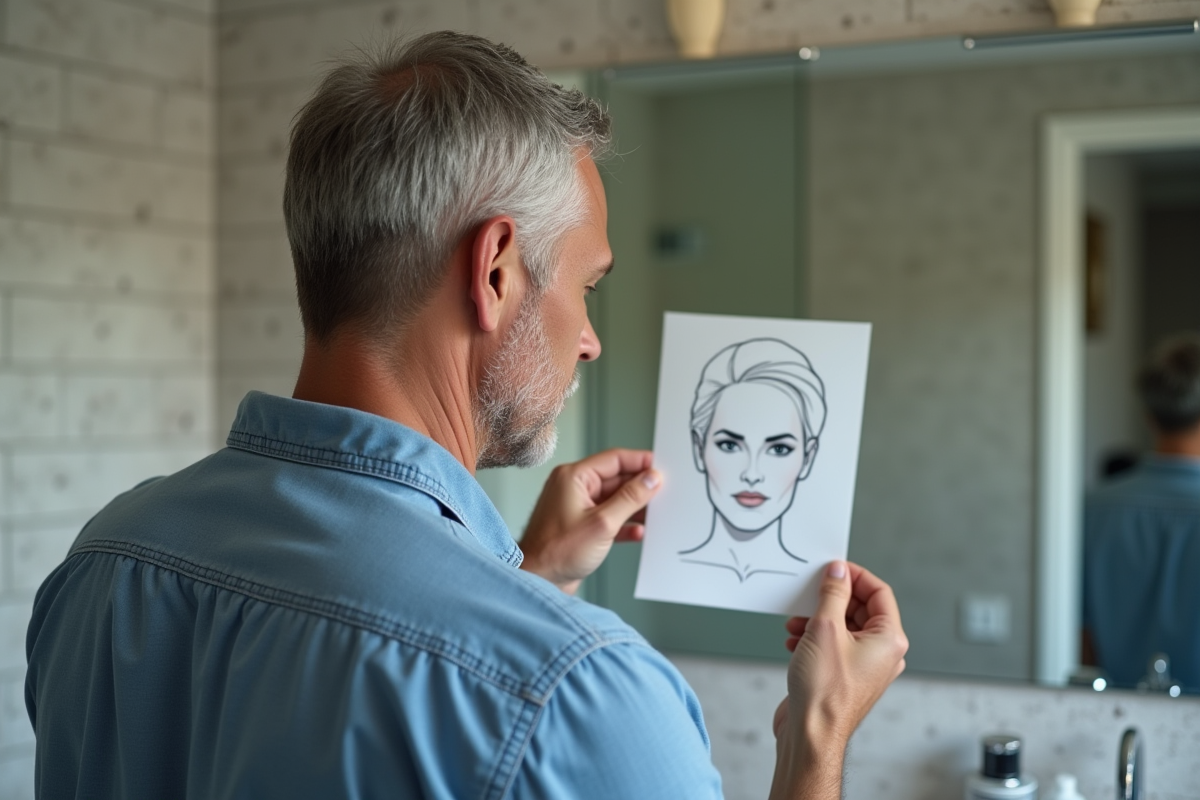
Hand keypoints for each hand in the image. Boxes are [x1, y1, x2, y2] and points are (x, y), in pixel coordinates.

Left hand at [518, 449, 661, 594]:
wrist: (538, 582)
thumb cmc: (556, 552)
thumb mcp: (602, 523)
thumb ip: (630, 499)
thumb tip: (651, 480)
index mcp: (573, 477)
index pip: (614, 459)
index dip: (640, 462)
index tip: (661, 467)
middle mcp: (574, 488)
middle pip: (616, 479)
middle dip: (640, 487)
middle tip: (664, 493)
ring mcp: (577, 507)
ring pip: (614, 500)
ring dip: (634, 507)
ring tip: (656, 514)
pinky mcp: (581, 526)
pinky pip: (609, 518)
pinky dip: (624, 524)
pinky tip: (638, 532)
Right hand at [769, 561, 907, 799]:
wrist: (810, 734)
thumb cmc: (824, 692)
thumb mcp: (826, 629)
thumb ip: (833, 594)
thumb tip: (838, 571)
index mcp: (890, 640)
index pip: (879, 592)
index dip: (854, 576)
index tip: (832, 568)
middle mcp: (882, 653)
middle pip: (860, 609)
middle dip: (830, 600)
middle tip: (809, 593)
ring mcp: (864, 667)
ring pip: (843, 627)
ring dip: (817, 619)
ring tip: (795, 622)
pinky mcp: (845, 677)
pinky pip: (833, 645)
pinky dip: (814, 638)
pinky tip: (794, 641)